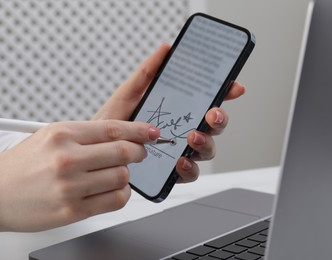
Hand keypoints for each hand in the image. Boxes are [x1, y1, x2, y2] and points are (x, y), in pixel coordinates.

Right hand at [0, 120, 159, 235]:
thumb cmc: (19, 165)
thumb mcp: (48, 137)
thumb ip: (85, 136)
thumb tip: (122, 137)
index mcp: (62, 134)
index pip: (114, 129)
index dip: (139, 130)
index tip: (151, 133)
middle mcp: (67, 158)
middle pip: (124, 152)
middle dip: (138, 153)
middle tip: (137, 154)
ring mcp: (70, 186)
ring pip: (122, 177)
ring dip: (125, 176)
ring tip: (115, 174)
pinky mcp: (72, 210)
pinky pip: (114, 201)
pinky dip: (120, 195)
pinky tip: (111, 190)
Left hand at [94, 43, 245, 182]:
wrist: (96, 150)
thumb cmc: (113, 120)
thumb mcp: (128, 94)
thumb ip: (147, 73)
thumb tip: (166, 49)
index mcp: (178, 109)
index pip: (208, 100)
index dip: (225, 92)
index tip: (234, 87)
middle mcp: (183, 129)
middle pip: (214, 125)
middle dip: (220, 119)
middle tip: (211, 114)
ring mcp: (180, 151)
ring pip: (207, 149)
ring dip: (206, 143)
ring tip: (191, 137)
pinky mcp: (172, 172)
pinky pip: (190, 173)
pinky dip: (190, 169)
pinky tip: (180, 162)